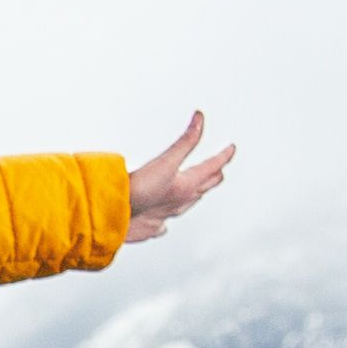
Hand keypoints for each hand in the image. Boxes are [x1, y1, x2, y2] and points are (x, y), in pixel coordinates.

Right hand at [122, 110, 234, 245]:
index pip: (212, 168)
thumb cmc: (140, 192)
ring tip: (199, 191)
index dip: (223, 156)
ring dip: (196, 196)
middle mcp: (180, 203)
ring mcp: (165, 216)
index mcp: (186, 187)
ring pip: (187, 205)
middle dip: (214, 177)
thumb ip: (186, 141)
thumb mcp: (167, 160)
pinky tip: (162, 224)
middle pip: (204, 188)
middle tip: (219, 169)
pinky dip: (165, 221)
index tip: (230, 149)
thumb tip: (199, 121)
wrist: (116, 213)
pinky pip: (162, 225)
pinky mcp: (149, 227)